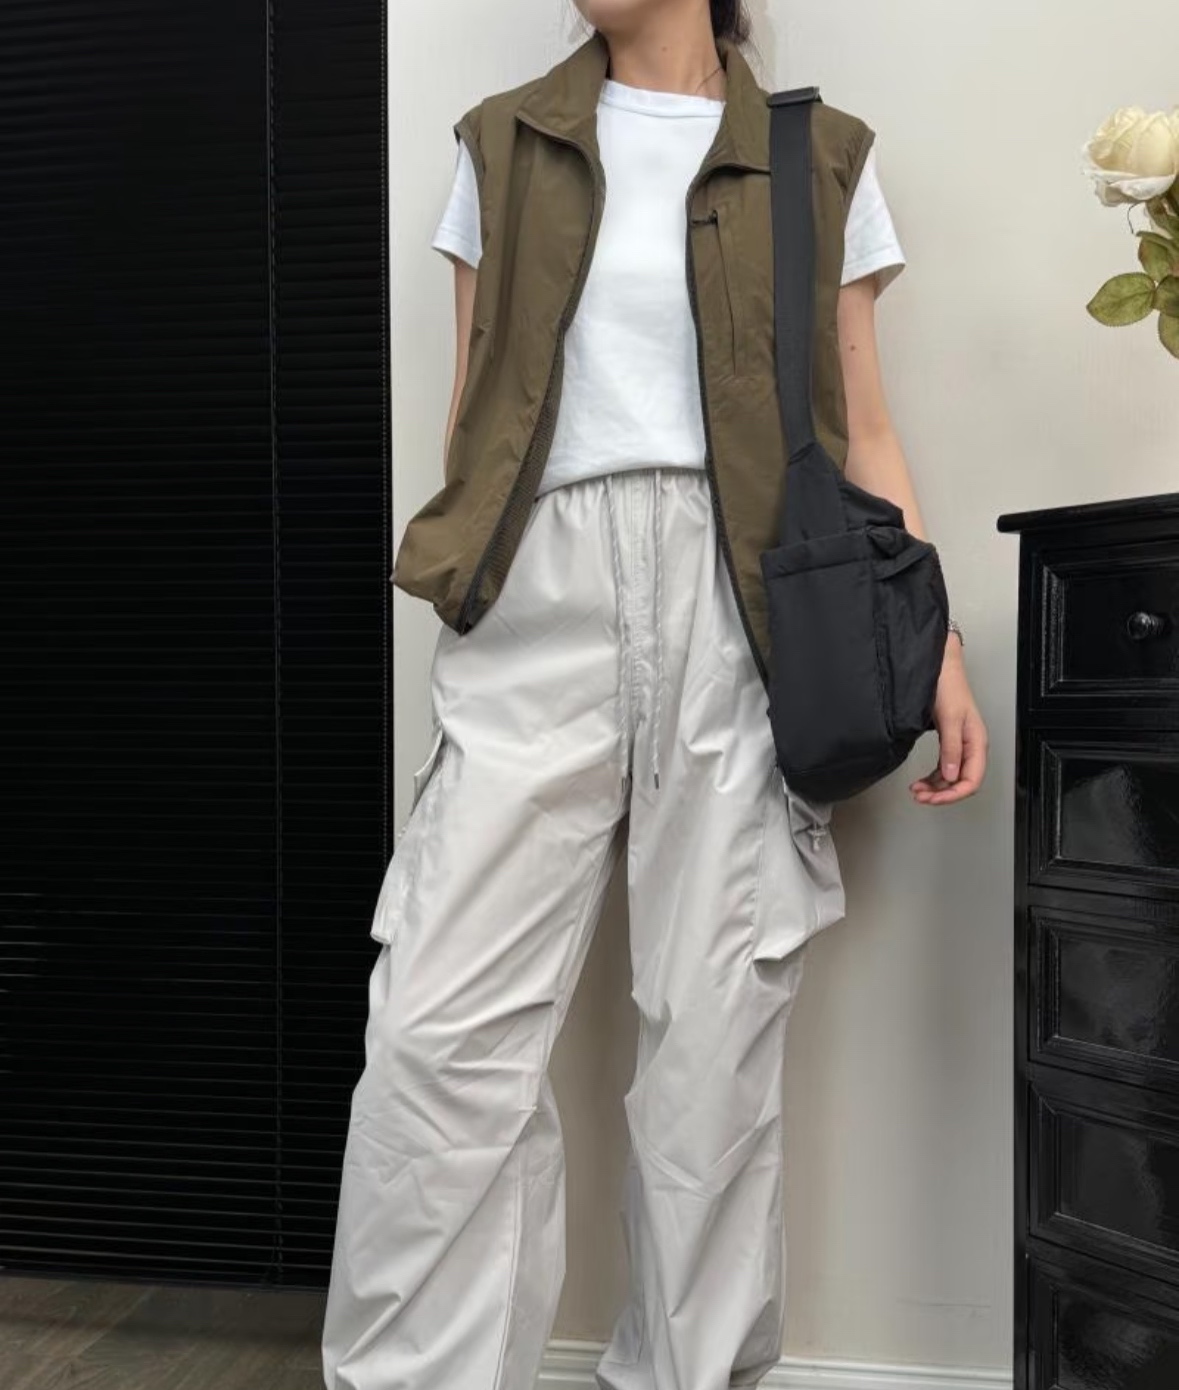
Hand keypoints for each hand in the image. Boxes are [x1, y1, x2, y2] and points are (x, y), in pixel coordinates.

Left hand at [909, 634, 986, 804]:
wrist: (939, 668)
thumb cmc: (948, 686)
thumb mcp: (950, 718)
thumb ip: (951, 748)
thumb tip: (952, 775)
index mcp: (977, 742)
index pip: (972, 780)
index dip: (953, 794)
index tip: (933, 799)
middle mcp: (970, 746)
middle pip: (962, 782)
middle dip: (942, 794)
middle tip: (920, 797)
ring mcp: (959, 745)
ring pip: (952, 778)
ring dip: (936, 788)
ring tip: (917, 791)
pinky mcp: (948, 742)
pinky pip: (944, 768)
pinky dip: (933, 778)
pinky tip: (922, 781)